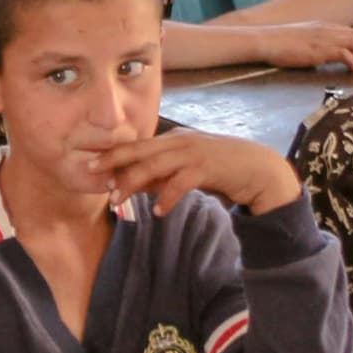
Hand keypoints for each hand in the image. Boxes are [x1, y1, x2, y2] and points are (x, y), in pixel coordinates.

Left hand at [97, 125, 305, 217]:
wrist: (260, 170)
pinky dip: (167, 197)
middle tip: (94, 175)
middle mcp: (181, 142)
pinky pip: (181, 182)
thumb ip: (161, 176)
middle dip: (115, 162)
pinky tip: (158, 211)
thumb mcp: (185, 171)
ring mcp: (194, 153)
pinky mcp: (208, 167)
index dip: (114, 155)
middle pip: (140, 151)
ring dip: (134, 182)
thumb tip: (134, 185)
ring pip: (155, 165)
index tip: (92, 165)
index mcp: (174, 140)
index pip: (138, 146)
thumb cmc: (221, 171)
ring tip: (118, 200)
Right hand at [256, 21, 352, 74]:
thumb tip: (318, 54)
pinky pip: (345, 54)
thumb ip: (312, 41)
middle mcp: (326, 30)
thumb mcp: (299, 37)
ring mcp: (324, 39)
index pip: (349, 30)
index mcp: (321, 25)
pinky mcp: (320, 51)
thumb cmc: (276, 42)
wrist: (266, 41)